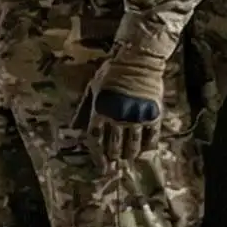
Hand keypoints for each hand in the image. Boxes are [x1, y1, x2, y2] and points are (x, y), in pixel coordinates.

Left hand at [86, 45, 171, 163]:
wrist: (138, 60)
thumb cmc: (111, 73)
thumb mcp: (92, 89)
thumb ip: (83, 110)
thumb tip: (73, 128)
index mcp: (100, 110)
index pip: (95, 139)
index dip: (97, 155)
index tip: (101, 167)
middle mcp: (118, 117)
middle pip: (114, 146)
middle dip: (113, 159)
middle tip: (114, 167)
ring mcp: (137, 117)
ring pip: (132, 145)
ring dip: (129, 155)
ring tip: (127, 160)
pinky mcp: (153, 115)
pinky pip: (151, 137)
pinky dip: (147, 147)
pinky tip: (144, 151)